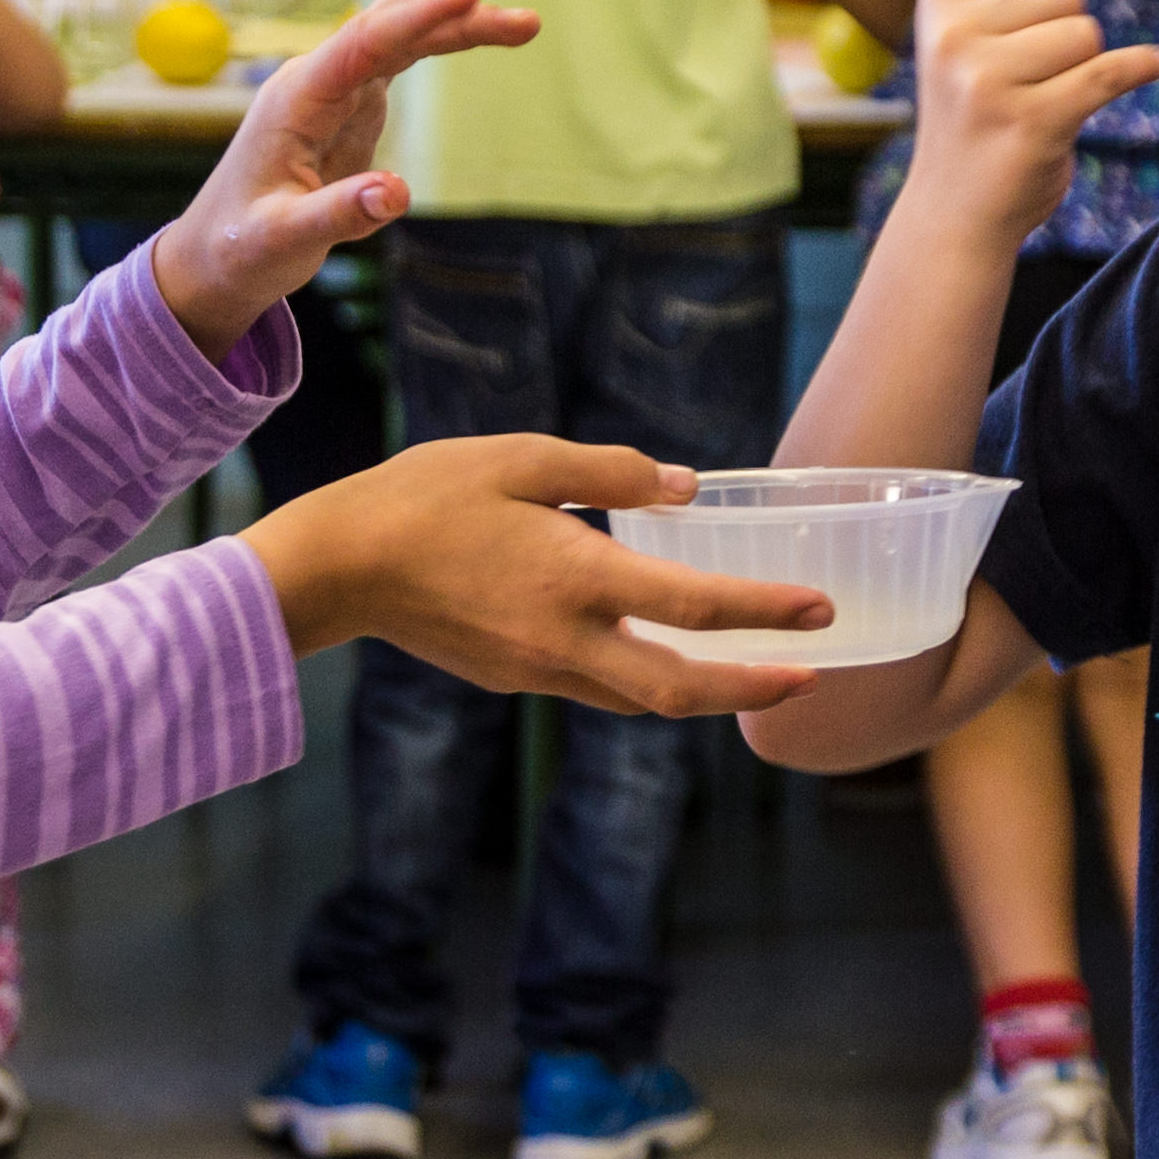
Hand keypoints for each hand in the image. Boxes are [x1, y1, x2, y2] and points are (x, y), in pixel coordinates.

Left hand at [150, 0, 530, 357]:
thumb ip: (339, 214)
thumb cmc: (243, 248)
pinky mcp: (351, 104)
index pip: (365, 41)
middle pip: (389, 22)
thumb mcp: (285, 238)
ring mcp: (335, 88)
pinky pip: (396, 52)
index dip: (417, 15)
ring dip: (453, 5)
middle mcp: (317, 79)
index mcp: (298, 98)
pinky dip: (429, 22)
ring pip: (400, 32)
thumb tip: (397, 194)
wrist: (215, 256)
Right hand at [241, 437, 831, 715]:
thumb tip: (685, 489)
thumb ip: (610, 473)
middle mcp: (565, 640)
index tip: (820, 610)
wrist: (339, 566)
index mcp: (575, 580)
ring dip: (702, 693)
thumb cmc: (425, 497)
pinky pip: (596, 687)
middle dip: (752, 690)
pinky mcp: (511, 676)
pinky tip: (656, 652)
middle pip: (680, 690)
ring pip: (639, 699)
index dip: (766, 611)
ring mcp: (536, 669)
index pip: (694, 606)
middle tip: (811, 677)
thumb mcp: (521, 459)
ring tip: (751, 672)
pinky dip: (643, 678)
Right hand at [893, 0, 1158, 246]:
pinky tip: (1150, 69)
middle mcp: (953, 36)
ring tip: (1047, 102)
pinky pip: (1112, 71)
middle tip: (1031, 82)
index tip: (1014, 47)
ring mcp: (989, 80)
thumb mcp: (963, 32)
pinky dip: (1141, 68)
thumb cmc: (969, 114)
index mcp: (938, 1)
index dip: (1046, 4)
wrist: (956, 212)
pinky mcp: (1033, 121)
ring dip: (1084, 68)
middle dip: (1067, 36)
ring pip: (1088, 34)